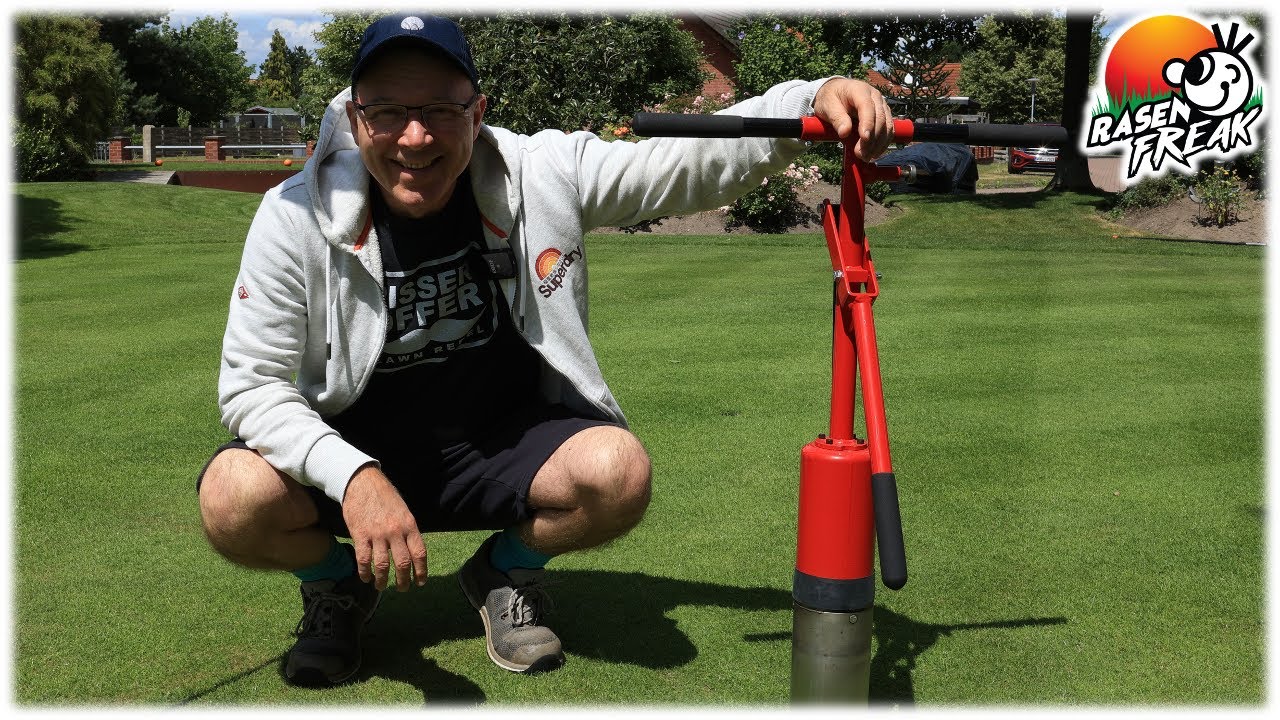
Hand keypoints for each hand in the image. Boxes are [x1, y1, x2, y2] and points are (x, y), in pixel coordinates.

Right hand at [341, 464, 427, 591]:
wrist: (362, 482)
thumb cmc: (384, 496)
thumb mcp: (403, 510)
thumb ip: (407, 530)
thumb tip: (411, 550)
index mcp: (409, 525)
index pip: (420, 553)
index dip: (421, 570)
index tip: (420, 582)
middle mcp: (395, 531)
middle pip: (403, 562)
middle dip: (404, 580)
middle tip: (402, 589)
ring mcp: (377, 534)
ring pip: (383, 565)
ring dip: (383, 581)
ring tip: (382, 587)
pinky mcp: (360, 535)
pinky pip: (363, 560)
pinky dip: (365, 572)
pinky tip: (366, 578)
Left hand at [813, 78, 894, 161]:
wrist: (837, 93)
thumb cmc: (831, 98)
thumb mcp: (827, 105)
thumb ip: (836, 117)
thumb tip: (844, 132)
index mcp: (860, 90)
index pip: (867, 107)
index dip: (868, 123)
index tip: (864, 138)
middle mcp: (875, 97)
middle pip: (880, 118)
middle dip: (872, 139)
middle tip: (861, 154)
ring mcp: (881, 106)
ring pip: (887, 126)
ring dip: (879, 144)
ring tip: (866, 157)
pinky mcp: (884, 115)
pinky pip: (888, 130)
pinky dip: (883, 143)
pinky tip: (873, 153)